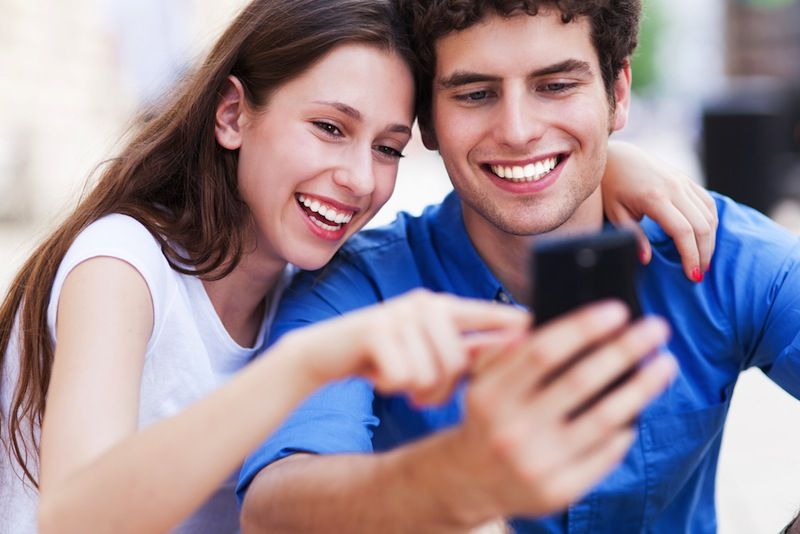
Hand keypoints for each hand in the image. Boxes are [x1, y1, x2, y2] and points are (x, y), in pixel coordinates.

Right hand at [285, 289, 529, 404]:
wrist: (324, 352)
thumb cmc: (384, 354)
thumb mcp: (426, 349)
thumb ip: (467, 351)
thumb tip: (519, 356)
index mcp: (443, 308)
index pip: (490, 315)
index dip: (519, 325)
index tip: (556, 332)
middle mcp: (425, 304)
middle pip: (459, 361)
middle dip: (441, 388)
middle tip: (420, 388)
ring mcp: (399, 314)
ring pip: (432, 373)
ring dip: (416, 390)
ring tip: (401, 381)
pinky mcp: (374, 329)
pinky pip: (404, 375)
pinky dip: (391, 385)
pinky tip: (379, 377)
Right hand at [450, 301, 675, 518]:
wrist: (470, 481)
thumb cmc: (487, 419)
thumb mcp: (482, 381)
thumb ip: (510, 351)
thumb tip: (560, 320)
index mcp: (491, 394)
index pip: (543, 351)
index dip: (583, 327)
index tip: (618, 310)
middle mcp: (512, 428)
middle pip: (579, 381)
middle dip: (624, 349)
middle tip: (656, 328)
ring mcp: (536, 463)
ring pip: (603, 418)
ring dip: (641, 388)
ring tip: (666, 364)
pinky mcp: (558, 491)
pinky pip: (604, 455)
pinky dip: (626, 430)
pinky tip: (639, 409)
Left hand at [602, 141, 717, 281]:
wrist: (618, 156)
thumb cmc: (613, 187)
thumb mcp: (616, 213)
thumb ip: (633, 236)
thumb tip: (646, 259)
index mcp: (655, 197)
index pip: (683, 231)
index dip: (690, 256)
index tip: (691, 276)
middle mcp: (674, 188)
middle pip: (702, 226)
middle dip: (703, 253)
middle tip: (698, 274)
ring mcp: (683, 182)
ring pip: (709, 215)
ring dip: (710, 240)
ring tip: (701, 260)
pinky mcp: (687, 180)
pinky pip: (708, 203)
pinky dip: (711, 223)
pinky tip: (705, 239)